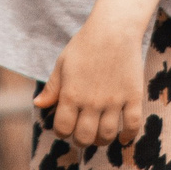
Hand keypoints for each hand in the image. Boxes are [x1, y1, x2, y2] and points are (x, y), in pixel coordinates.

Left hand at [34, 18, 145, 147]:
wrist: (113, 29)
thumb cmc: (84, 45)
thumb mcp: (62, 64)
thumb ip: (52, 87)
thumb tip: (38, 104)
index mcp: (71, 94)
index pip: (63, 128)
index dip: (62, 132)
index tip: (65, 127)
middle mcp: (91, 101)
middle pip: (85, 138)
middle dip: (81, 140)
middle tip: (83, 134)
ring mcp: (113, 101)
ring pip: (107, 135)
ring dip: (102, 140)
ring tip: (100, 135)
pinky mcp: (132, 96)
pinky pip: (132, 125)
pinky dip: (128, 136)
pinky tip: (123, 137)